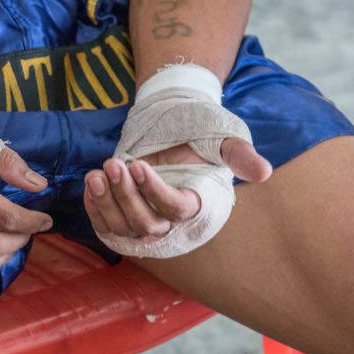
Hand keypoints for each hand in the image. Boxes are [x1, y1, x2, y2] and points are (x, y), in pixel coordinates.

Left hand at [84, 138, 270, 241]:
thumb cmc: (199, 129)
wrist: (173, 126)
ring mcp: (145, 220)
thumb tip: (264, 172)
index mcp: (198, 204)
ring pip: (122, 227)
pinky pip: (106, 224)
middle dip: (126, 196)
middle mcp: (171, 220)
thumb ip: (239, 153)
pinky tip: (90, 185)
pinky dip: (95, 207)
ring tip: (95, 174)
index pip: (175, 209)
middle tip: (113, 164)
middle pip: (146, 224)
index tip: (138, 164)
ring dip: (106, 202)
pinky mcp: (124, 216)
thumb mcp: (222, 136)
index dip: (155, 191)